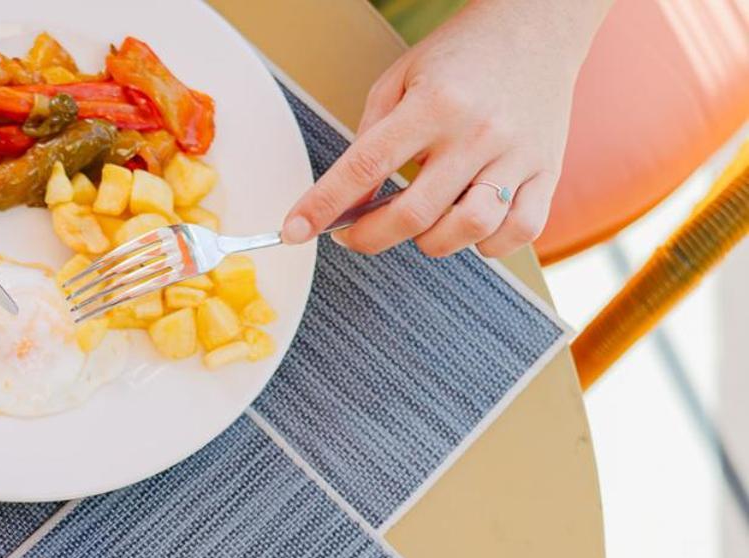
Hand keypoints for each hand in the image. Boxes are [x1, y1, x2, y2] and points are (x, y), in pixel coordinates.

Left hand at [281, 0, 609, 257]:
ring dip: (431, 242)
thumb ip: (370, 137)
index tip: (296, 230)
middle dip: (369, 237)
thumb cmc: (462, 55)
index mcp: (433, 104)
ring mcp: (517, 154)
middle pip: (414, 213)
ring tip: (420, 223)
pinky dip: (488, 244)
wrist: (538, 25)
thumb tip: (344, 199)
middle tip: (353, 234)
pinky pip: (519, 232)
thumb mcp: (400, 79)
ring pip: (469, 229)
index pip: (366, 167)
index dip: (324, 206)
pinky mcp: (548, 170)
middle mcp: (477, 131)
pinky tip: (468, 226)